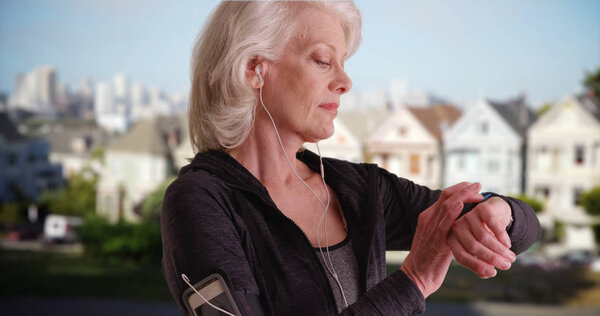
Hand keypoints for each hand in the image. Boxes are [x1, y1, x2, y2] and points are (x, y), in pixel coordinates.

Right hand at [401, 182, 482, 297]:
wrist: (416, 276)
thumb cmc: (429, 260)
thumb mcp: (437, 238)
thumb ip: (445, 228)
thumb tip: (460, 222)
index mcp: (428, 217)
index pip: (444, 196)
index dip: (459, 190)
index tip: (473, 188)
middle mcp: (428, 220)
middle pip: (446, 197)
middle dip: (464, 189)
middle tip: (478, 185)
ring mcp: (431, 230)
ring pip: (445, 207)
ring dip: (462, 197)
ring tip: (477, 192)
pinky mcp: (435, 242)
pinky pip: (444, 224)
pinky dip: (452, 213)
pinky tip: (461, 206)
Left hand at [448, 196, 515, 278]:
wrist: (493, 212)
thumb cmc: (485, 235)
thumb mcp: (481, 250)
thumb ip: (480, 262)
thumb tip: (485, 275)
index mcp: (453, 240)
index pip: (461, 256)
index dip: (477, 266)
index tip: (493, 273)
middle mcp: (458, 227)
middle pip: (473, 247)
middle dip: (492, 258)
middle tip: (507, 266)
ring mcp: (468, 216)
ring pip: (484, 237)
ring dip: (499, 249)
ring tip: (511, 257)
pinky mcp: (481, 209)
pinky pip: (492, 224)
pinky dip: (501, 236)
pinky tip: (508, 244)